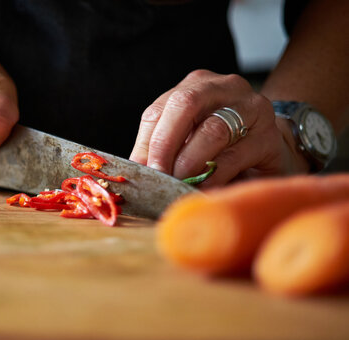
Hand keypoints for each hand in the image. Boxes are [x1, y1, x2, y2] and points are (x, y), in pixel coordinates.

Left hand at [129, 70, 309, 186]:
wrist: (270, 149)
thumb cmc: (221, 146)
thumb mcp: (188, 141)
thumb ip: (162, 149)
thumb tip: (135, 169)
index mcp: (196, 85)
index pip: (160, 109)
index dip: (146, 141)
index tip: (140, 170)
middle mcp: (225, 87)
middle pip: (186, 104)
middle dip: (165, 143)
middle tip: (158, 174)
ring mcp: (252, 109)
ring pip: (213, 130)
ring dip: (189, 162)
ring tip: (178, 183)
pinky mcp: (269, 137)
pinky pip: (236, 156)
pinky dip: (214, 175)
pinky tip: (203, 188)